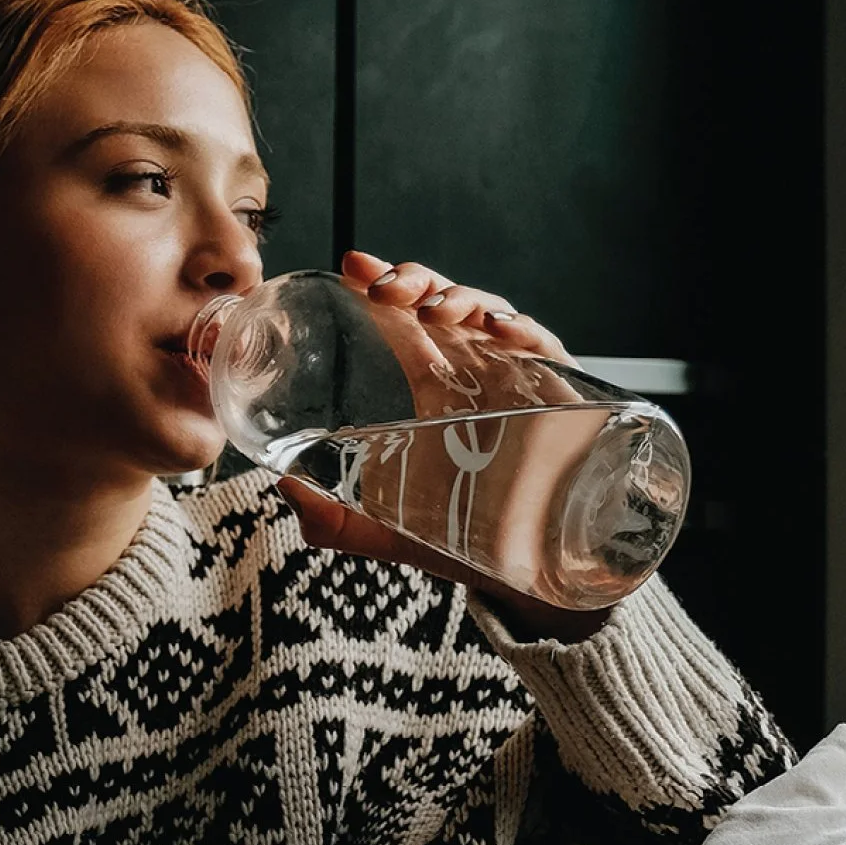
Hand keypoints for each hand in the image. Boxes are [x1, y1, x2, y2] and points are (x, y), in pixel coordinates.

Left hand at [279, 250, 612, 641]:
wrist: (527, 577)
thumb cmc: (462, 542)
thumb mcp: (381, 530)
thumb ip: (330, 519)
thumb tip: (284, 487)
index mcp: (436, 390)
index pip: (406, 324)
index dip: (382, 288)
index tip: (351, 268)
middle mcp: (477, 377)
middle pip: (446, 305)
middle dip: (417, 282)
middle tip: (385, 287)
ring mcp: (519, 382)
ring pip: (492, 316)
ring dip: (461, 299)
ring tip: (434, 307)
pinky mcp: (561, 399)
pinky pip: (547, 350)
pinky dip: (524, 332)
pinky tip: (498, 330)